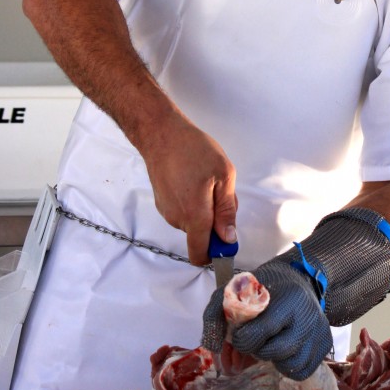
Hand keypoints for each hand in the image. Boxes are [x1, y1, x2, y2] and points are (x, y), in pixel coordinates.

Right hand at [139, 108, 237, 265]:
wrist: (161, 133)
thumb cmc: (193, 150)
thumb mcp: (223, 176)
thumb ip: (226, 211)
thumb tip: (228, 239)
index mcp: (194, 216)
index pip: (200, 254)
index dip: (216, 255)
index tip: (227, 242)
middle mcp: (177, 219)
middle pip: (200, 235)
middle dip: (215, 221)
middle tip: (221, 191)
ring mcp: (167, 210)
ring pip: (193, 221)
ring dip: (204, 209)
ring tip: (206, 179)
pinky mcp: (161, 201)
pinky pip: (183, 210)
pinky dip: (192, 201)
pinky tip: (193, 178)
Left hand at [201, 261, 332, 380]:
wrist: (301, 279)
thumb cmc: (265, 287)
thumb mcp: (235, 290)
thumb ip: (216, 314)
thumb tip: (213, 348)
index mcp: (287, 299)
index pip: (259, 333)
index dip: (242, 339)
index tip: (240, 333)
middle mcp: (308, 317)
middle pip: (276, 352)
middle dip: (258, 349)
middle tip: (254, 339)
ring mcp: (319, 332)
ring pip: (291, 365)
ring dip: (273, 359)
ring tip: (270, 343)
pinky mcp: (325, 344)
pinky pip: (303, 370)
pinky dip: (288, 365)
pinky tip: (283, 350)